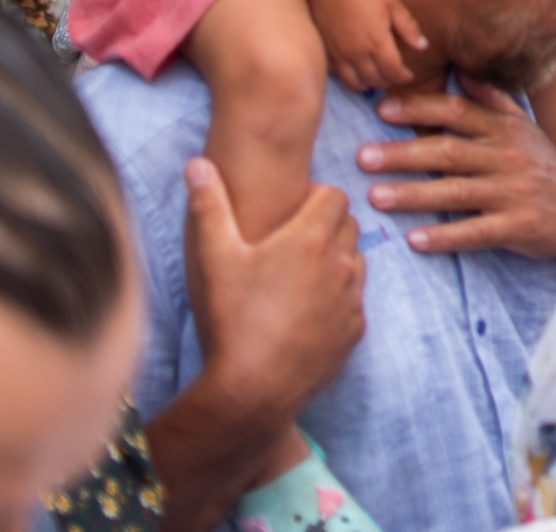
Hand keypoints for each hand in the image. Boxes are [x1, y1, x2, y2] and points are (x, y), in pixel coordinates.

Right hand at [149, 160, 366, 531]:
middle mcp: (340, 264)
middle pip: (349, 226)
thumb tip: (198, 163)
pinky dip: (339, 297)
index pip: (335, 195)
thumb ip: (208, 206)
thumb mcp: (213, 258)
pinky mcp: (354, 331)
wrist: (253, 391)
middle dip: (327, 226)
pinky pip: (355, 300)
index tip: (292, 211)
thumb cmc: (232, 320)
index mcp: (311, 239)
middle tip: (292, 241)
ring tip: (299, 275)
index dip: (314, 198)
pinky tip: (307, 309)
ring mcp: (351, 299)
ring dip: (336, 260)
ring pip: (356, 261)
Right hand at [303, 0, 428, 89]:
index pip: (393, 71)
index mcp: (377, 41)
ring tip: (377, 76)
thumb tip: (423, 46)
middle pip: (376, 80)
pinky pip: (339, 76)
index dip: (403, 77)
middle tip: (395, 75)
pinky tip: (357, 70)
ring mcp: (339, 55)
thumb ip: (408, 27)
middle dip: (389, 81)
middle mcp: (357, 53)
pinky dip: (350, 78)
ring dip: (370, 83)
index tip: (408, 75)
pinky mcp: (326, 52)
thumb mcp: (391, 3)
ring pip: (356, 83)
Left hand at [357, 79, 555, 268]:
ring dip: (414, 194)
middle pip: (448, 150)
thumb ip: (491, 100)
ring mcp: (514, 192)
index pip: (457, 112)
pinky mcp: (519, 226)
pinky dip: (445, 236)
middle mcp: (507, 156)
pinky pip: (476, 232)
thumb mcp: (524, 128)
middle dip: (403, 153)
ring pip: (456, 191)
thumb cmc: (547, 168)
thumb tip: (460, 72)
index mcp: (504, 129)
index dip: (419, 108)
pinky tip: (415, 240)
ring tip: (375, 197)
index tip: (381, 109)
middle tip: (362, 157)